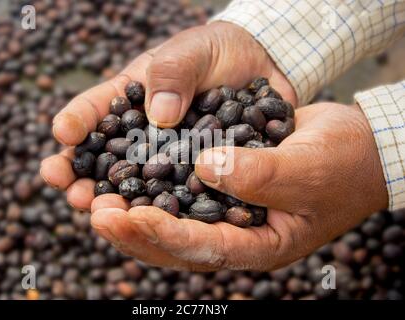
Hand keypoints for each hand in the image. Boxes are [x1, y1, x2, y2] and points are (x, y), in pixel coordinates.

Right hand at [40, 21, 295, 209]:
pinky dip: (162, 213)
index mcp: (129, 101)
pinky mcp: (195, 181)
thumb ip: (173, 74)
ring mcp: (166, 163)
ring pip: (134, 187)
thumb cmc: (217, 54)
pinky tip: (153, 223)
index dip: (76, 122)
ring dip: (116, 203)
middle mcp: (141, 137)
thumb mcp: (192, 52)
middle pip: (103, 160)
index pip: (94, 111)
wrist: (261, 70)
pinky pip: (176, 199)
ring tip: (101, 214)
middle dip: (83, 177)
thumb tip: (160, 116)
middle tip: (73, 192)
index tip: (64, 133)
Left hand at [90, 103, 386, 270]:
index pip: (206, 248)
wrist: (353, 146)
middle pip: (177, 243)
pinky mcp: (218, 186)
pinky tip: (124, 175)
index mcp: (260, 245)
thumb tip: (205, 167)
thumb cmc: (343, 163)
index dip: (166, 234)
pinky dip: (151, 186)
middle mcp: (236, 233)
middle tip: (96, 213)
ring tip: (96, 199)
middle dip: (134, 231)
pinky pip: (178, 193)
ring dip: (133, 212)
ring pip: (170, 221)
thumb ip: (260, 174)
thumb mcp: (308, 169)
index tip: (129, 217)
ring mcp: (225, 212)